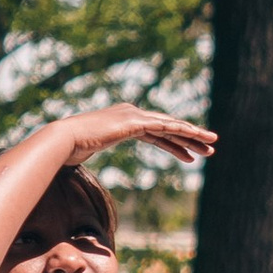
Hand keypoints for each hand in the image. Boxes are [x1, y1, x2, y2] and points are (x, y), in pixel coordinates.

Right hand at [57, 102, 216, 167]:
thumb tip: (79, 159)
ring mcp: (132, 115)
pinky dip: (181, 131)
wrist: (61, 141)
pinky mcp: (133, 122)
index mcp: (123, 120)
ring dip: (193, 135)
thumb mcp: (86, 152)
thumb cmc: (68, 149)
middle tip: (210, 148)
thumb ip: (89, 151)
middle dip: (190, 138)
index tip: (191, 154)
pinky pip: (163, 127)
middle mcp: (131, 114)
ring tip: (211, 145)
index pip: (156, 133)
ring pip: (170, 125)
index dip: (175, 143)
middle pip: (167, 128)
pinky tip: (195, 136)